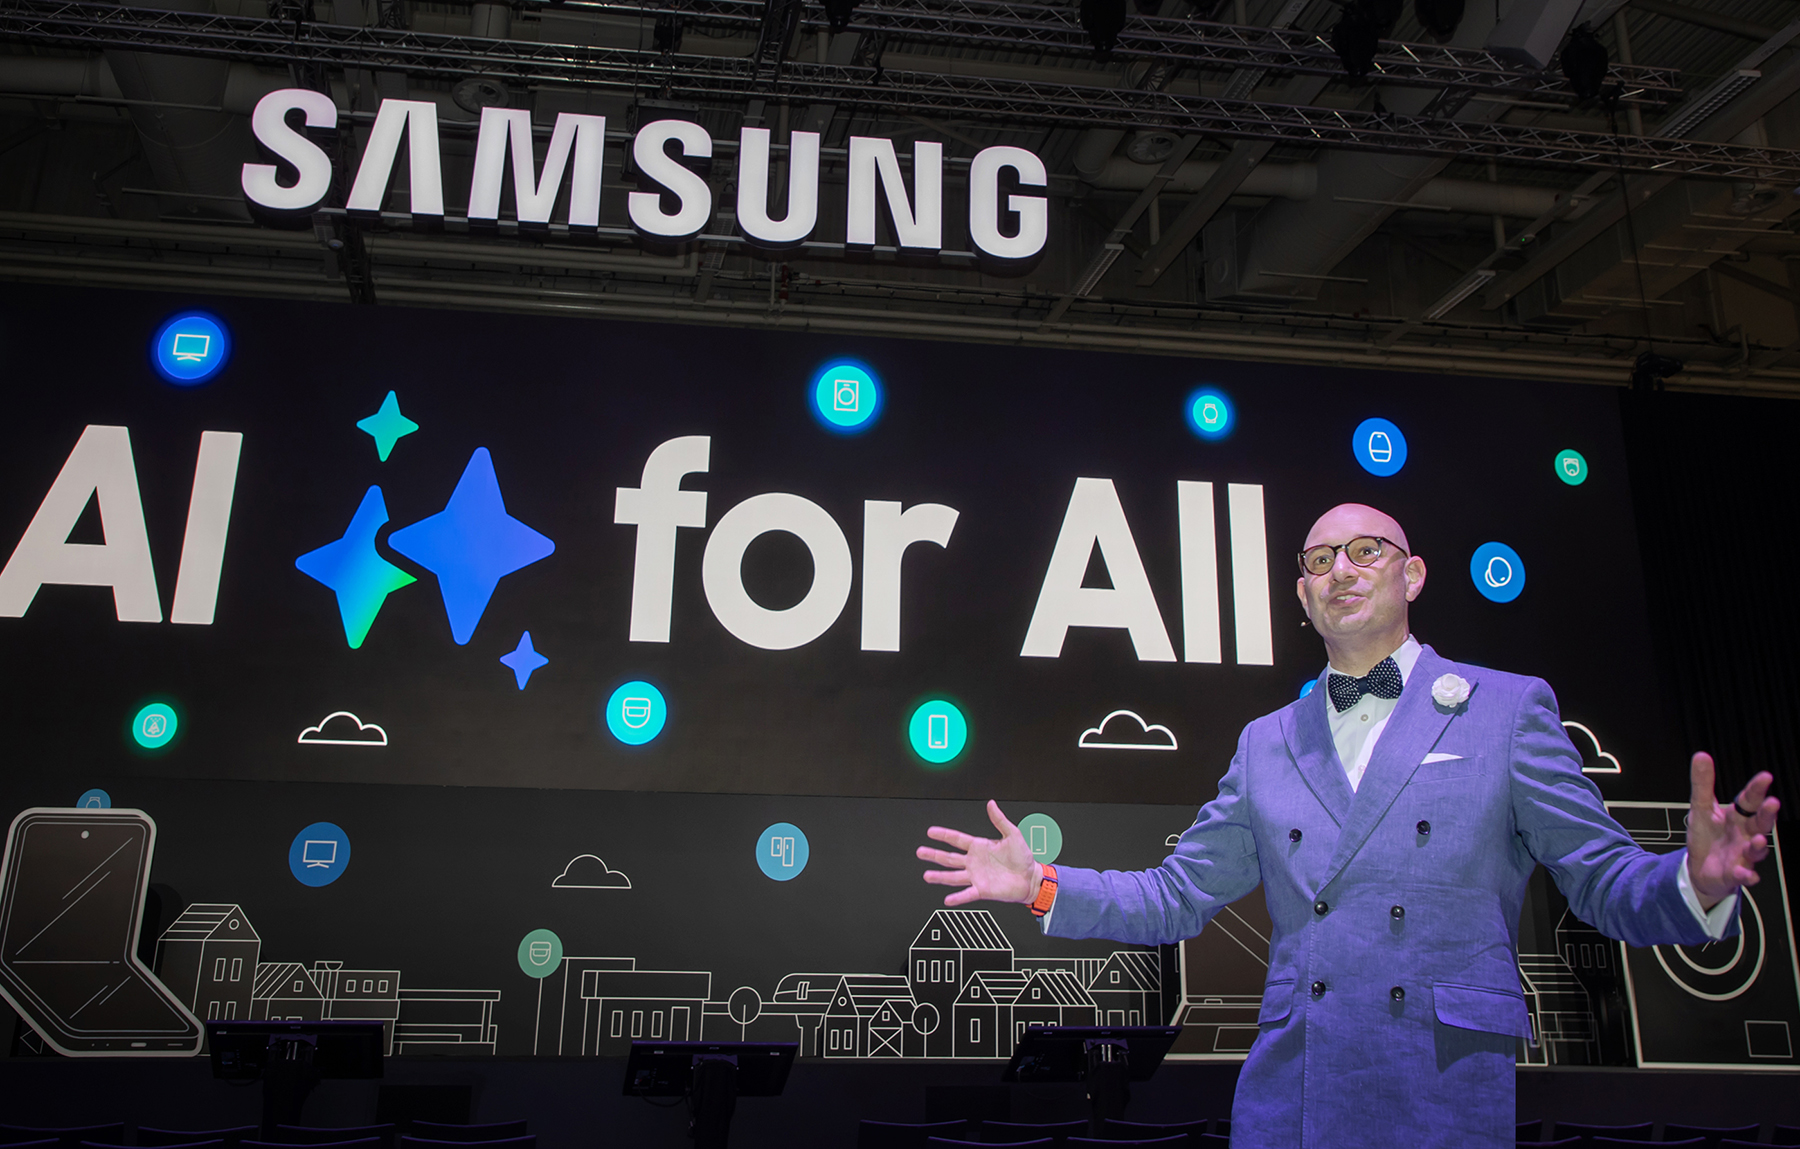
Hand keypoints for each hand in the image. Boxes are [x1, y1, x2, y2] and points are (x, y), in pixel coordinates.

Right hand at [918, 800, 1041, 906]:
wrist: (1031, 878)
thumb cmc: (1024, 858)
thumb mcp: (1013, 834)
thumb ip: (1000, 820)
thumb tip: (991, 804)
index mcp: (979, 847)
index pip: (957, 839)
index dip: (944, 835)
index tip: (931, 832)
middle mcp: (974, 862)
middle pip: (949, 858)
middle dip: (934, 854)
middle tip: (920, 852)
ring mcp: (976, 876)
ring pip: (953, 876)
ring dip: (939, 876)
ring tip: (927, 875)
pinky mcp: (983, 890)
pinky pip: (967, 894)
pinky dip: (957, 898)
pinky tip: (948, 899)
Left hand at [1687, 752, 1779, 907]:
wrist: (1699, 868)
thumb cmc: (1707, 836)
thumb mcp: (1701, 808)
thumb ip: (1703, 784)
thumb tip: (1701, 756)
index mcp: (1737, 816)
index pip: (1750, 800)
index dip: (1757, 789)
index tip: (1765, 777)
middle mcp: (1744, 834)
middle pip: (1760, 823)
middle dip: (1767, 814)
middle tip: (1772, 803)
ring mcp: (1742, 855)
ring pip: (1756, 850)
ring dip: (1758, 846)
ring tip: (1756, 840)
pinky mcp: (1735, 874)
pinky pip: (1744, 876)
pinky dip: (1747, 875)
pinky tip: (1747, 874)